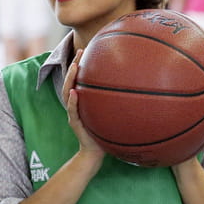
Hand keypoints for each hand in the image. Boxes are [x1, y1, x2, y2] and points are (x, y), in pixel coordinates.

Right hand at [62, 49, 105, 165]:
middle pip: (70, 81)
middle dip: (74, 65)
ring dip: (71, 79)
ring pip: (68, 93)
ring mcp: (73, 114)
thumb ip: (115, 103)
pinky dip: (73, 101)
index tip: (86, 49)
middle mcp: (75, 105)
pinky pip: (73, 110)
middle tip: (80, 52)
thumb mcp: (110, 116)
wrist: (95, 154)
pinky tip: (75, 93)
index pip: (78, 79)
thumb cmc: (104, 134)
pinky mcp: (75, 124)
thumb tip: (136, 88)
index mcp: (82, 101)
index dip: (80, 64)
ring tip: (75, 67)